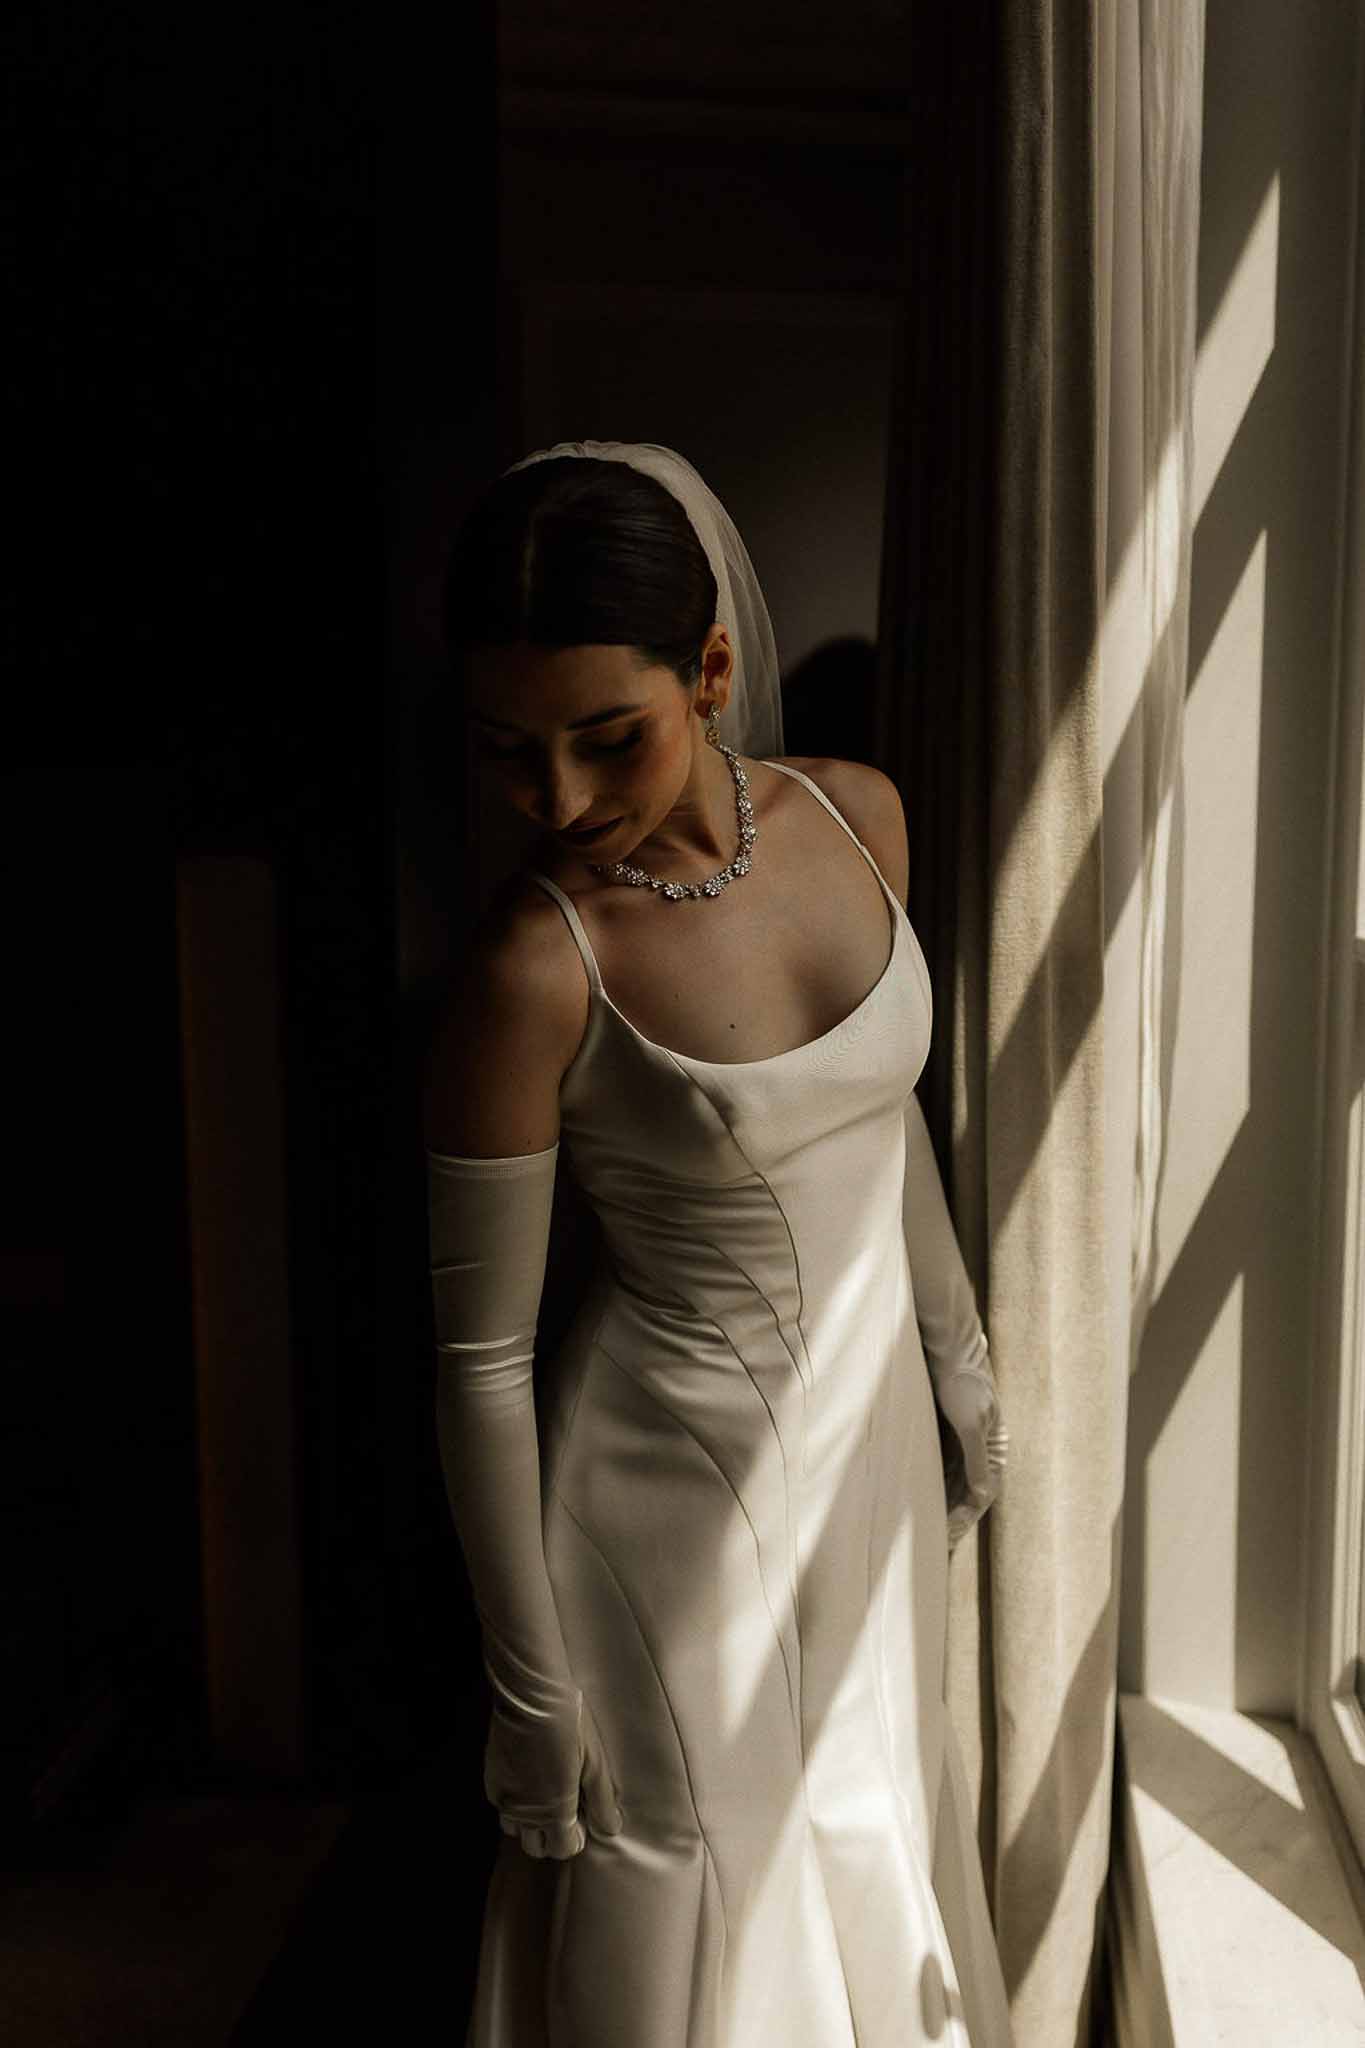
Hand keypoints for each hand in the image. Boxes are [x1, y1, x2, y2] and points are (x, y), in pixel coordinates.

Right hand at [485, 1686, 623, 1859]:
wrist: (529, 1694)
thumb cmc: (569, 1725)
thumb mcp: (595, 1761)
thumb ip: (602, 1800)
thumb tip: (610, 1829)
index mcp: (553, 1811)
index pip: (562, 1850)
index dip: (575, 1838)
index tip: (582, 1818)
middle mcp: (524, 1812)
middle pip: (536, 1847)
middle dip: (551, 1836)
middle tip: (565, 1808)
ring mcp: (504, 1797)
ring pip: (515, 1830)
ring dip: (530, 1822)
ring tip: (544, 1795)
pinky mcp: (490, 1780)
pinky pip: (502, 1806)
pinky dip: (515, 1802)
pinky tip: (528, 1778)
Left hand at [933, 1363, 1008, 1550]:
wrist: (948, 1347)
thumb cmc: (961, 1381)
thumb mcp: (969, 1421)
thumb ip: (976, 1459)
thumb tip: (983, 1495)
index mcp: (993, 1449)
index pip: (980, 1495)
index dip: (963, 1519)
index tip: (945, 1539)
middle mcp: (980, 1450)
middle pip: (966, 1493)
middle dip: (952, 1520)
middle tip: (934, 1547)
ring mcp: (961, 1442)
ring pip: (950, 1483)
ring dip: (939, 1505)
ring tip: (923, 1532)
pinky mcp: (944, 1433)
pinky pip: (937, 1468)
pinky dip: (928, 1486)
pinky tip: (913, 1499)